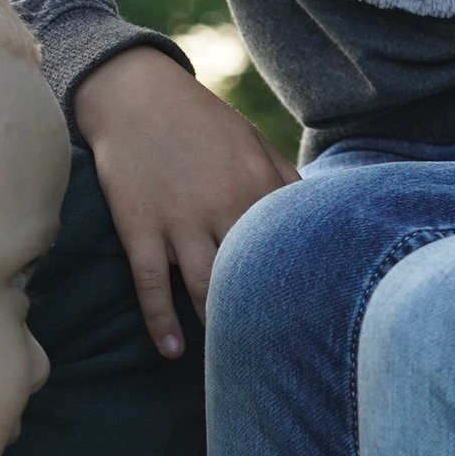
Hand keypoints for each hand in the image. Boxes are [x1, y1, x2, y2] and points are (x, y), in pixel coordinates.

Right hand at [70, 46, 289, 357]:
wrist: (133, 92)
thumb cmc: (199, 121)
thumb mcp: (252, 142)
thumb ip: (285, 182)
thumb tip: (322, 217)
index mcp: (256, 185)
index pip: (287, 248)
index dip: (302, 288)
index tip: (313, 323)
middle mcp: (221, 205)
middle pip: (247, 276)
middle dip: (261, 317)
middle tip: (277, 356)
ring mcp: (176, 219)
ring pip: (201, 287)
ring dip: (216, 327)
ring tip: (230, 363)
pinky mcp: (138, 225)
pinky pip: (150, 283)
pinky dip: (161, 321)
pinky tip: (172, 350)